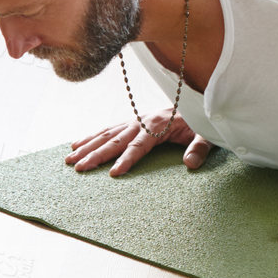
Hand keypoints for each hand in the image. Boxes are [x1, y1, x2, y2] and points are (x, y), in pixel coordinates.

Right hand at [64, 108, 211, 175]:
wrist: (201, 104)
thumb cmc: (202, 122)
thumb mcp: (207, 135)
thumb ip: (199, 149)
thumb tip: (190, 164)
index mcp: (160, 124)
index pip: (139, 145)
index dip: (127, 159)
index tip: (114, 173)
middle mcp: (144, 121)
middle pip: (116, 139)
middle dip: (97, 154)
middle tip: (79, 168)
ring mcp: (136, 121)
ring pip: (107, 134)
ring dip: (88, 146)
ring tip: (70, 159)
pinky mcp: (133, 122)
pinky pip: (109, 129)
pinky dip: (92, 136)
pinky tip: (77, 144)